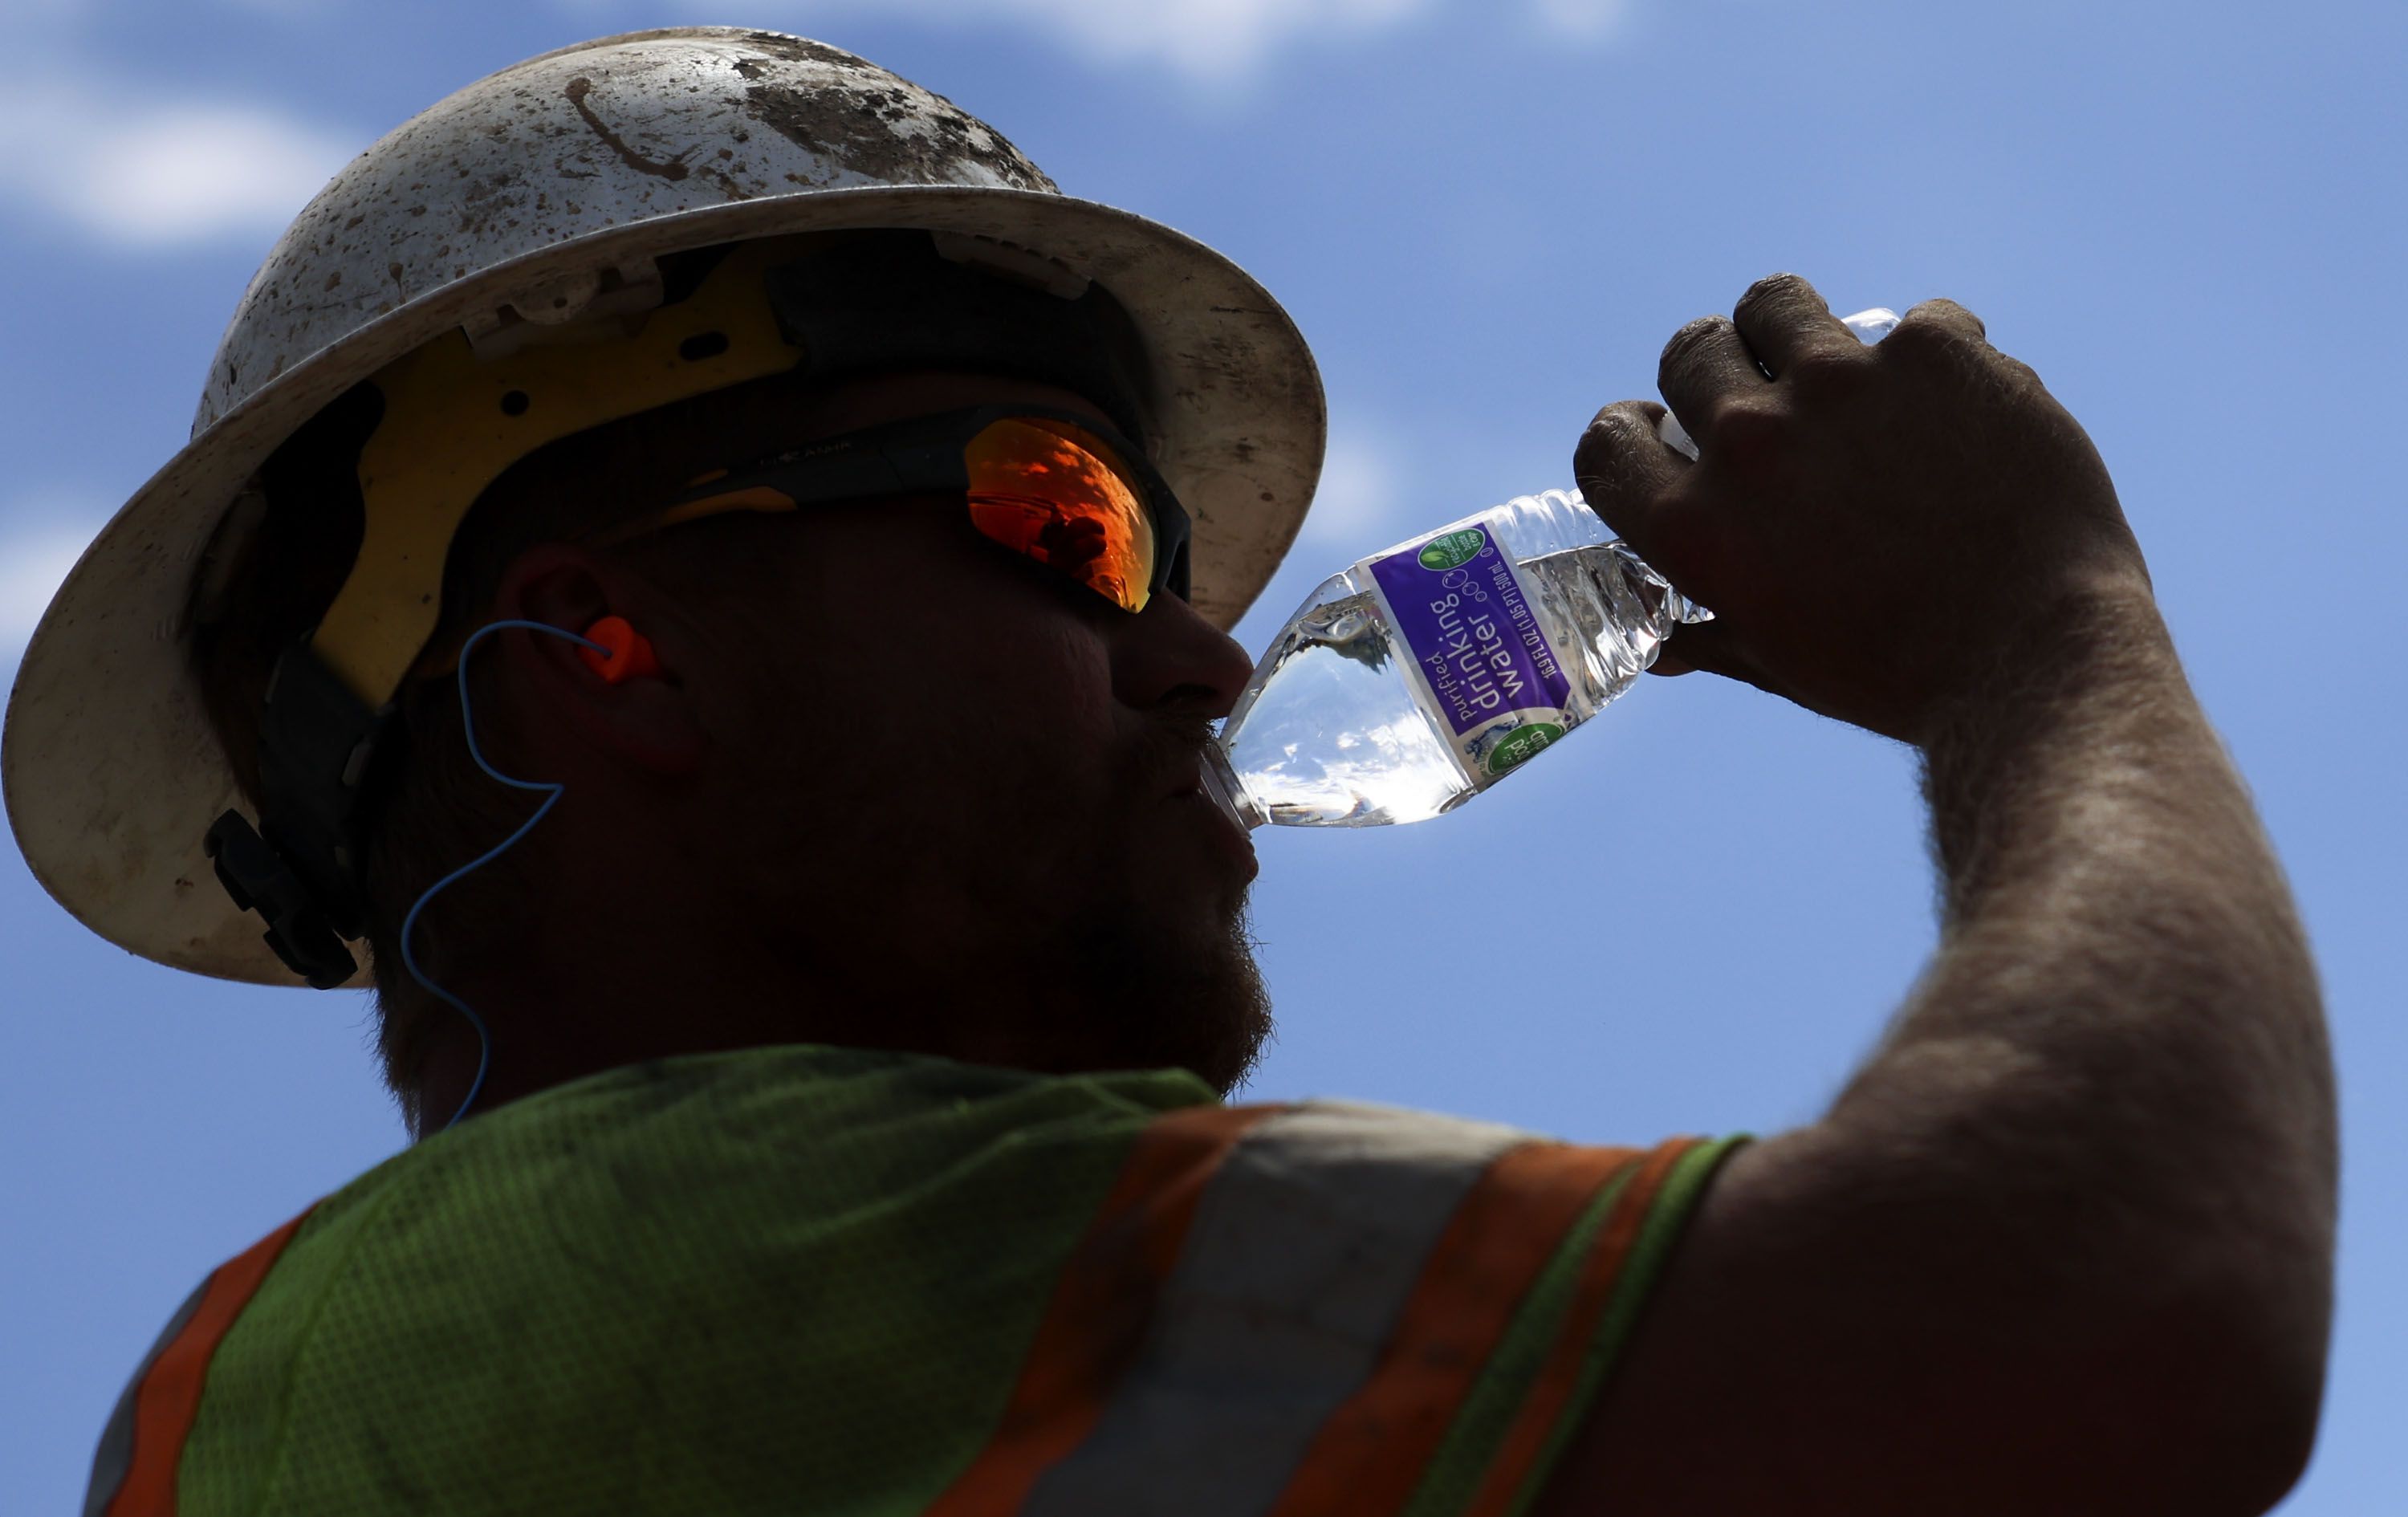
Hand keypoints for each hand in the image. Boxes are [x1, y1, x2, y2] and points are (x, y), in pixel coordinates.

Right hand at [1575, 273, 2152, 744]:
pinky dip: (1930, 357)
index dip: (1633, 430)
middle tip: (1761, 393)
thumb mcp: (1780, 663)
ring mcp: (1838, 384)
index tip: (1660, 427)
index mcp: (1695, 525)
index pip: (1610, 441)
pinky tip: (1954, 405)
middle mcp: (1749, 442)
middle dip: (1718, 369)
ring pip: (1776, 301)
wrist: (2035, 657)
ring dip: (1794, 327)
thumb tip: (1663, 648)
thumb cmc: (1897, 677)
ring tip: (1834, 363)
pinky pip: (1915, 319)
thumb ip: (1711, 635)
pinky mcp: (1931, 352)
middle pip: (1692, 352)